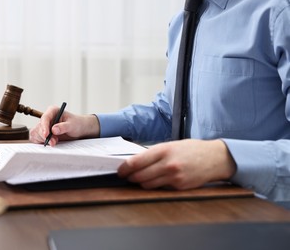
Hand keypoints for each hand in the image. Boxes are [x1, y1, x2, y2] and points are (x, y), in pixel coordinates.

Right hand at [29, 105, 99, 145]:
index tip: (46, 134)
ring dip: (44, 140)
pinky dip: (42, 142)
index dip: (44, 126)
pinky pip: (37, 138)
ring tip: (55, 142)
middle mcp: (47, 118)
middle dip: (45, 136)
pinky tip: (51, 142)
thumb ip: (63, 127)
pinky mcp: (43, 133)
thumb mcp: (72, 125)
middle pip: (39, 127)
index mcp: (53, 111)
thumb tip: (53, 130)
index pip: (45, 118)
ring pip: (37, 133)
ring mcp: (44, 126)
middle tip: (53, 142)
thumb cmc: (76, 124)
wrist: (79, 129)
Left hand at [118, 139, 235, 189]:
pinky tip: (157, 180)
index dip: (124, 168)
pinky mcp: (179, 187)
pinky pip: (160, 189)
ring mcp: (174, 177)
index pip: (136, 162)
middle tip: (127, 176)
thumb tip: (135, 161)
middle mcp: (168, 164)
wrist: (215, 158)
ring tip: (140, 178)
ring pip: (147, 185)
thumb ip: (154, 153)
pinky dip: (155, 186)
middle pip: (139, 176)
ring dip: (141, 182)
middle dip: (130, 177)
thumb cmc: (192, 149)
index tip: (120, 171)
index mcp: (163, 150)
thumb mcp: (171, 145)